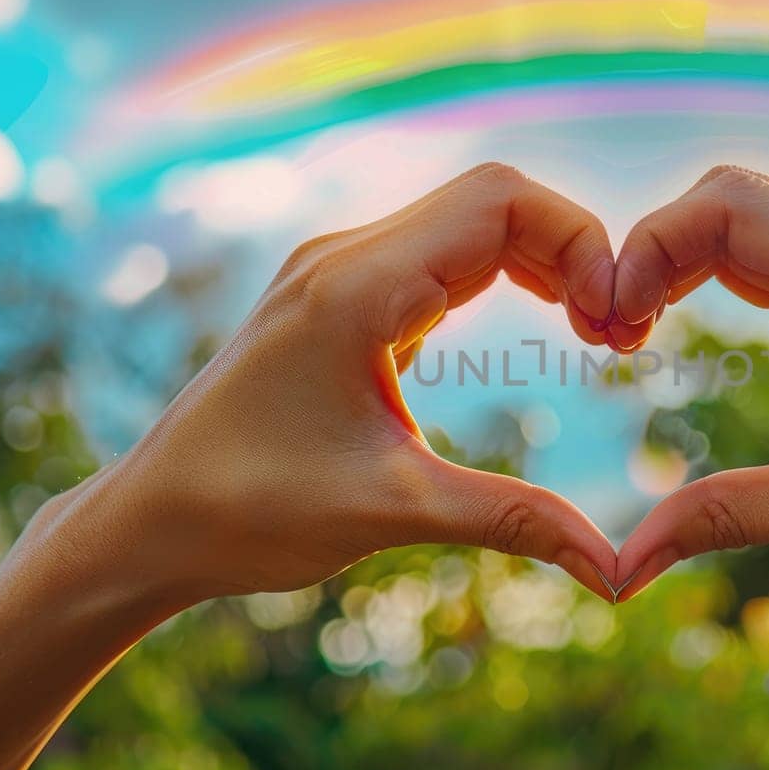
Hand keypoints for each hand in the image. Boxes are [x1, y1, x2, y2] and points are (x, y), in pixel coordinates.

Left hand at [68, 163, 619, 601]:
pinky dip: (503, 276)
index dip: (581, 243)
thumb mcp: (394, 512)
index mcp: (355, 287)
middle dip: (574, 250)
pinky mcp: (341, 300)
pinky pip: (440, 257)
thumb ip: (512, 520)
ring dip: (542, 261)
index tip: (618, 323)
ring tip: (595, 331)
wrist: (148, 523)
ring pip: (469, 223)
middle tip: (620, 334)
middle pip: (494, 200)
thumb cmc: (247, 513)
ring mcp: (339, 273)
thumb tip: (615, 569)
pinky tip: (539, 324)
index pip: (499, 203)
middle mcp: (346, 257)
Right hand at [609, 166, 768, 598]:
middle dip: (661, 251)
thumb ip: (724, 517)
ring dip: (696, 263)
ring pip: (768, 222)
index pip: (731, 206)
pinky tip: (702, 328)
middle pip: (740, 200)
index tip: (610, 321)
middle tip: (613, 332)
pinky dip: (740, 279)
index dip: (649, 246)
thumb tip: (621, 566)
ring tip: (639, 332)